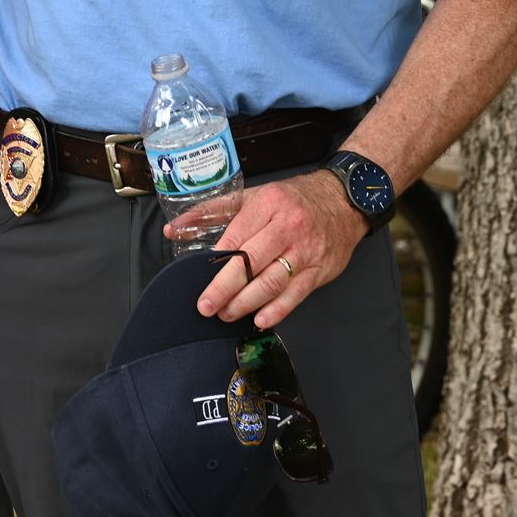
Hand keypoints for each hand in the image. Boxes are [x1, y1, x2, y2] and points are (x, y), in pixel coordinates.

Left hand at [193, 171, 370, 328]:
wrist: (342, 201)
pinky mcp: (319, 270)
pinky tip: (259, 320)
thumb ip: (213, 211)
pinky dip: (277, 310)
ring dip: (246, 303)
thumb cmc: (293, 200)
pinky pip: (296, 294)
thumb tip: (174, 229)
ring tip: (227, 315)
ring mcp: (306, 251)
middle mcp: (288, 227)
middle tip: (207, 306)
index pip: (237, 236)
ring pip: (272, 282)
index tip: (199, 279)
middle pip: (251, 262)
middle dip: (226, 288)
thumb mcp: (254, 196)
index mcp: (268, 205)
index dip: (217, 262)